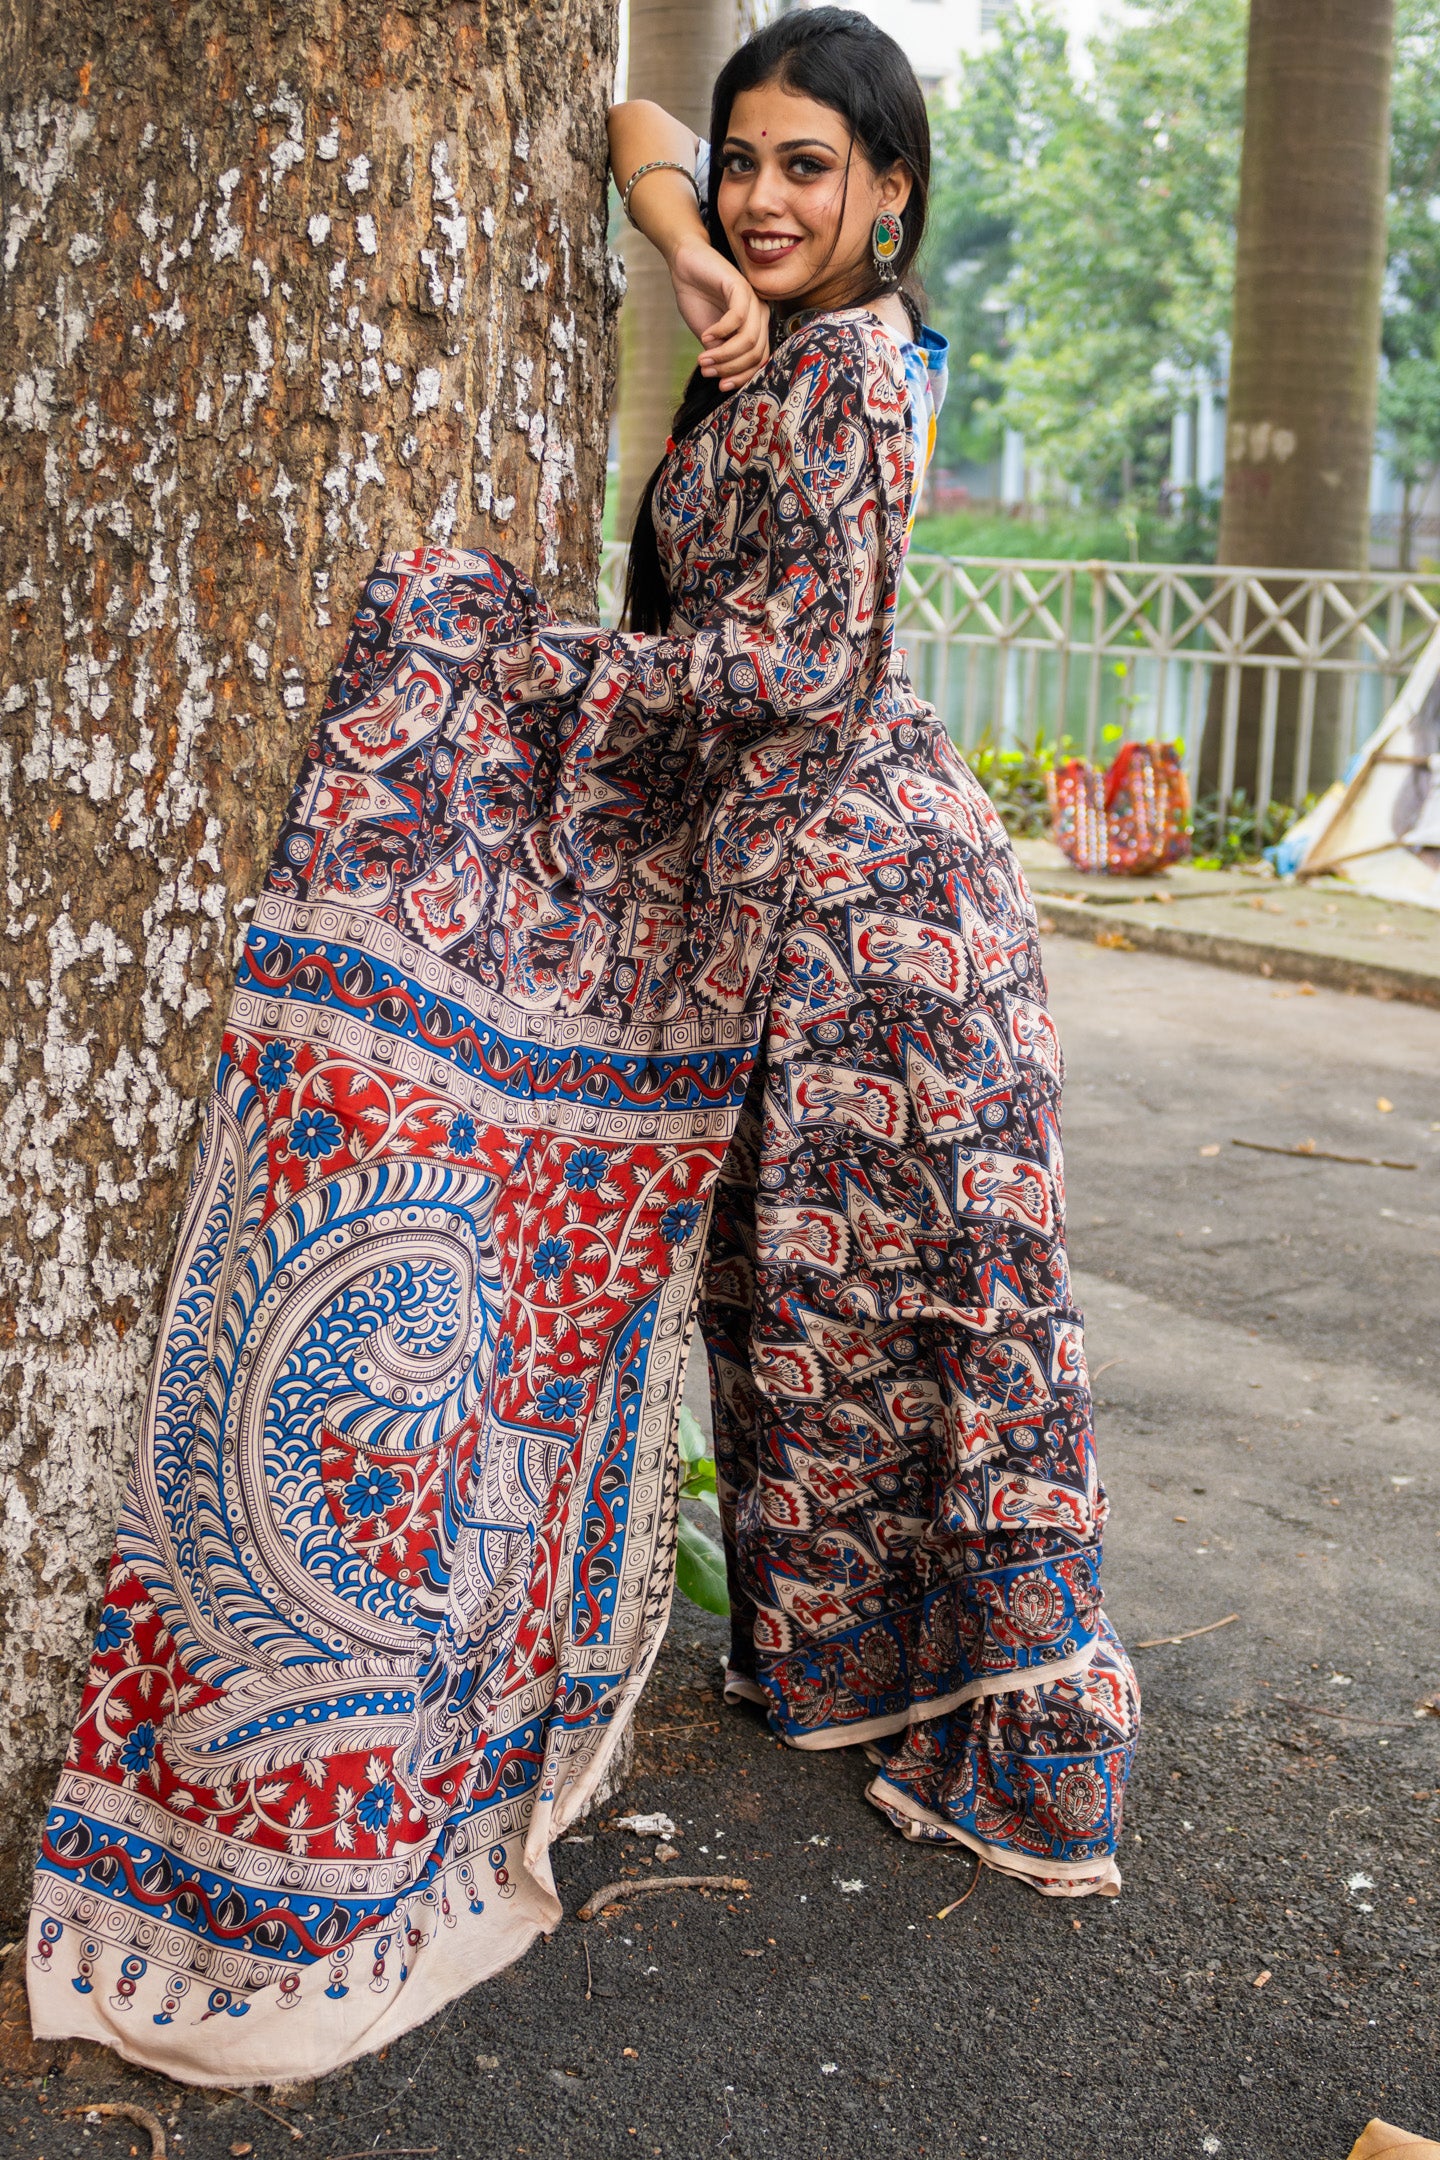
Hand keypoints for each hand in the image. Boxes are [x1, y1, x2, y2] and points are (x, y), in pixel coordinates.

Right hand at [668, 237, 769, 390]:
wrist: (686, 266)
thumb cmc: (698, 298)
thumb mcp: (710, 336)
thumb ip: (721, 355)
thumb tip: (723, 378)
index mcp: (756, 327)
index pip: (759, 361)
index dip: (741, 377)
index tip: (720, 386)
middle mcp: (760, 314)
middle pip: (756, 353)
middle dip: (731, 368)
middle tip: (708, 371)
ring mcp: (753, 300)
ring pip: (749, 339)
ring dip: (724, 354)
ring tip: (704, 358)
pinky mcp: (740, 286)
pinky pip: (738, 318)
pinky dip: (721, 332)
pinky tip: (706, 336)